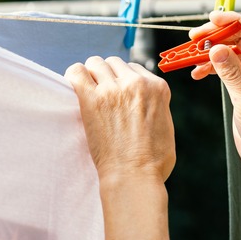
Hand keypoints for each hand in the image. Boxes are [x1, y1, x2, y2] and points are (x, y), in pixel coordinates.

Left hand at [64, 56, 175, 184]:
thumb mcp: (166, 126)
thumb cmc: (152, 162)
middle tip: (102, 94)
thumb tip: (147, 102)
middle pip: (114, 63)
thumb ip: (156, 107)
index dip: (124, 81)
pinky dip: (74, 76)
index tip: (118, 94)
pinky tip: (75, 88)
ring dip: (91, 75)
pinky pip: (76, 72)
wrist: (134, 176)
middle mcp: (136, 83)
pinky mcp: (92, 99)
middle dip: (108, 75)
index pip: (134, 68)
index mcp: (157, 88)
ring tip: (88, 91)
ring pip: (95, 63)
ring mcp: (113, 90)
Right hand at [189, 11, 240, 177]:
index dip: (233, 21)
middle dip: (217, 36)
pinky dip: (213, 67)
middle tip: (193, 37)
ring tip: (191, 55)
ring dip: (212, 52)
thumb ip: (231, 73)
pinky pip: (229, 67)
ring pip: (233, 52)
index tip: (210, 18)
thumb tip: (215, 48)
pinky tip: (197, 73)